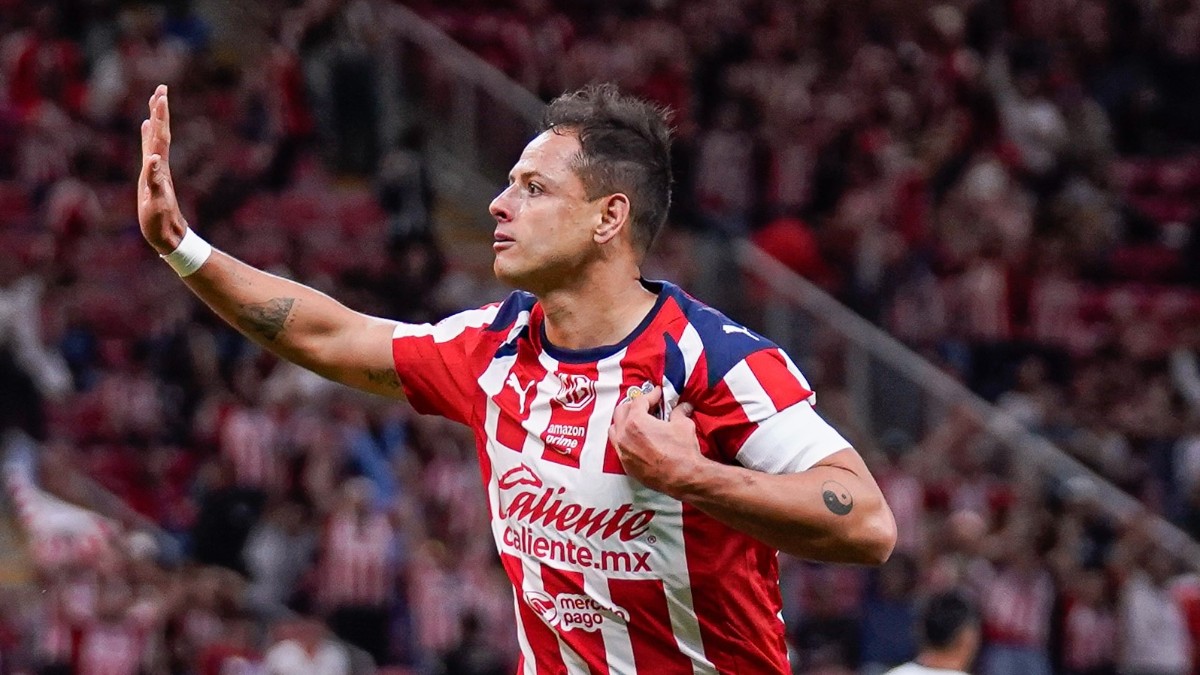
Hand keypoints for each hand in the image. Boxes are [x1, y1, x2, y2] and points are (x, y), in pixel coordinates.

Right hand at [137, 85, 186, 254]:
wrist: (166, 235)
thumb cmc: (161, 219)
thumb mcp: (156, 195)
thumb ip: (153, 174)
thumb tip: (152, 156)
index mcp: (159, 167)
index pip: (161, 136)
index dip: (160, 115)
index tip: (161, 93)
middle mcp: (157, 167)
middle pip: (159, 135)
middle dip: (159, 112)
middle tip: (161, 89)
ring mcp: (154, 174)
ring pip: (156, 144)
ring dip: (156, 122)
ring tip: (155, 102)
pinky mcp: (152, 184)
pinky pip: (150, 161)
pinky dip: (148, 144)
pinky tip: (146, 128)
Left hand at [608, 386, 704, 497]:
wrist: (683, 479)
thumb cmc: (682, 453)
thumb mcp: (683, 425)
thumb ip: (678, 412)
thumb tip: (682, 407)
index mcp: (636, 422)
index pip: (639, 401)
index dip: (650, 394)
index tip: (657, 394)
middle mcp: (624, 436)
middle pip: (621, 412)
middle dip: (634, 405)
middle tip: (647, 406)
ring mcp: (623, 452)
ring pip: (615, 429)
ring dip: (624, 422)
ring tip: (638, 421)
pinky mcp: (626, 465)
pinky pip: (619, 447)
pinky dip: (626, 439)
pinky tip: (638, 440)